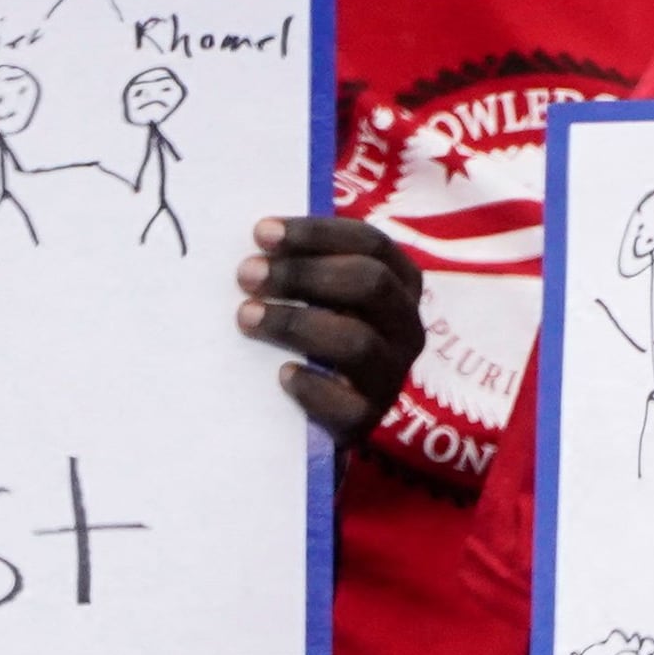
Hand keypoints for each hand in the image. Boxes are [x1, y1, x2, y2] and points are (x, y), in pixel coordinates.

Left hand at [236, 214, 423, 438]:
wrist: (318, 417)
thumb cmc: (316, 334)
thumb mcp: (322, 294)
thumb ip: (304, 262)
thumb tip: (259, 235)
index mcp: (402, 285)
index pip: (372, 244)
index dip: (317, 234)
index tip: (261, 233)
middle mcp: (407, 328)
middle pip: (369, 285)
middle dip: (303, 274)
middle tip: (246, 273)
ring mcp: (391, 376)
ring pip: (357, 342)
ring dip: (295, 322)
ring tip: (246, 316)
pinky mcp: (367, 421)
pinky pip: (347, 406)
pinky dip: (312, 387)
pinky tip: (282, 373)